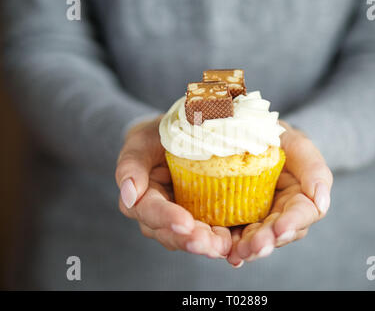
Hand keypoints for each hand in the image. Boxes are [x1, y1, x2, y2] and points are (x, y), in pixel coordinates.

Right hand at [115, 116, 231, 258]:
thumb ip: (131, 165)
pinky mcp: (202, 221)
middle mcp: (158, 218)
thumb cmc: (155, 139)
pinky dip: (222, 241)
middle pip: (171, 234)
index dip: (166, 218)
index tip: (185, 223)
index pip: (150, 212)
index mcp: (140, 199)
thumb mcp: (140, 143)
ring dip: (208, 245)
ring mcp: (180, 222)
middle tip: (209, 243)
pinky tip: (234, 245)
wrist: (177, 139)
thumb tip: (129, 194)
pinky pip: (210, 235)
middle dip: (190, 240)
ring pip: (191, 239)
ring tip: (224, 246)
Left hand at [227, 120, 332, 266]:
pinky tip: (227, 253)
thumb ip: (314, 169)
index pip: (303, 214)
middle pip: (279, 233)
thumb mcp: (298, 145)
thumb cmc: (279, 138)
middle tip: (255, 247)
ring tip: (238, 253)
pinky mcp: (238, 219)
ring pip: (258, 238)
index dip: (293, 222)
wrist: (248, 135)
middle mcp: (282, 213)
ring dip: (249, 248)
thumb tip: (323, 201)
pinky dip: (231, 246)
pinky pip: (236, 235)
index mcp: (301, 198)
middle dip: (267, 241)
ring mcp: (260, 219)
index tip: (281, 228)